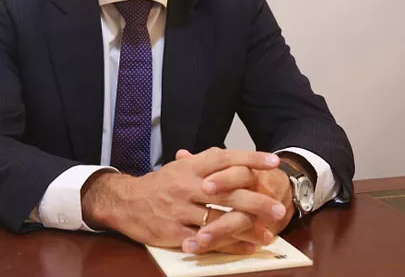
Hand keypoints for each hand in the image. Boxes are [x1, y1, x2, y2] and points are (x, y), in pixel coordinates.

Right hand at [81, 147, 281, 248]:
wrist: (126, 202)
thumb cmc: (160, 184)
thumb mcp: (180, 167)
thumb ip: (206, 162)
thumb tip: (233, 156)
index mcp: (190, 167)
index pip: (224, 158)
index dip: (250, 158)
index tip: (274, 162)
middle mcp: (187, 186)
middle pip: (227, 193)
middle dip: (256, 201)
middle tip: (278, 209)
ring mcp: (180, 210)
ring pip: (220, 220)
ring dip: (246, 230)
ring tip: (267, 235)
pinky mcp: (175, 232)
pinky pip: (206, 240)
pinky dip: (227, 245)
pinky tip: (244, 248)